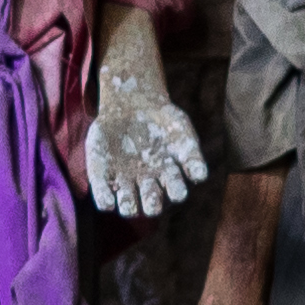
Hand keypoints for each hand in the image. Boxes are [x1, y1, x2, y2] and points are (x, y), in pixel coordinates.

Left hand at [85, 15, 206, 219]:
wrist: (133, 99)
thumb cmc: (160, 115)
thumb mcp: (180, 128)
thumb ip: (191, 151)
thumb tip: (201, 176)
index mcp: (168, 174)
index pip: (173, 194)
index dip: (173, 193)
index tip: (173, 185)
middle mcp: (147, 180)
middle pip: (150, 203)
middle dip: (150, 202)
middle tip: (150, 195)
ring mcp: (124, 178)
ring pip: (127, 203)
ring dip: (128, 205)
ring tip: (128, 198)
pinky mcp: (102, 172)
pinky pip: (103, 194)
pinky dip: (105, 198)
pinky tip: (107, 194)